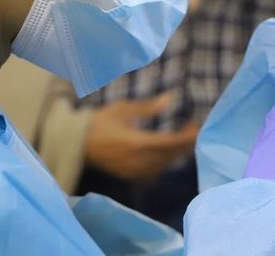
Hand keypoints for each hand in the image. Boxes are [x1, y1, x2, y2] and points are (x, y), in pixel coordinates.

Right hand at [84, 93, 198, 179]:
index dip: (187, 137)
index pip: (170, 143)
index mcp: (138, 143)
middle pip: (171, 155)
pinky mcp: (131, 176)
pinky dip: (166, 160)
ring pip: (165, 164)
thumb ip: (148, 107)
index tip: (197, 127)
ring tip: (184, 136)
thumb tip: (170, 99)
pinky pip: (156, 170)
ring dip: (177, 152)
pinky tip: (169, 150)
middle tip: (193, 127)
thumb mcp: (123, 109)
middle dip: (185, 143)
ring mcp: (135, 171)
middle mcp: (139, 161)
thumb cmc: (100, 122)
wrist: (76, 143)